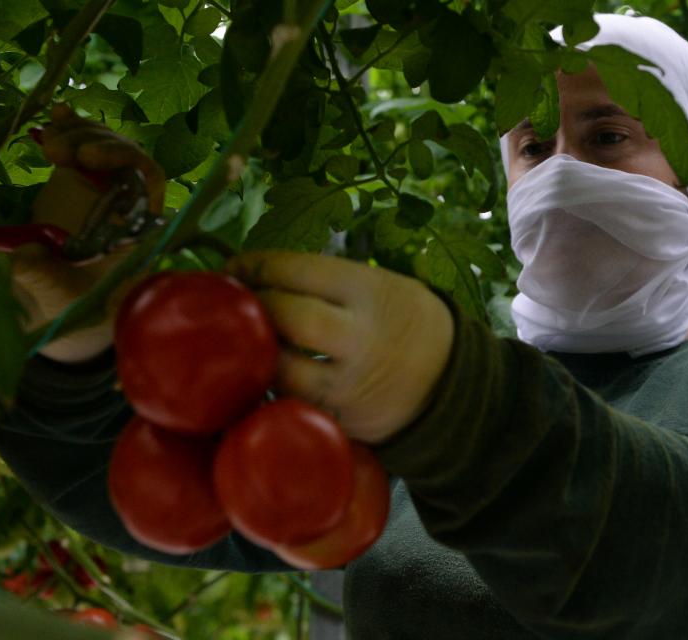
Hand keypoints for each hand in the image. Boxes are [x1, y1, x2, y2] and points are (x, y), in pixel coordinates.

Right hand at [11, 105, 164, 362]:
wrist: (54, 302)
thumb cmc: (68, 306)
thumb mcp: (57, 295)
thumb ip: (43, 277)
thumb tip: (23, 256)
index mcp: (139, 229)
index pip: (149, 179)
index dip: (124, 159)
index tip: (87, 157)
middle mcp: (129, 203)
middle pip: (125, 155)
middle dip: (92, 141)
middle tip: (55, 149)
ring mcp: (107, 189)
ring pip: (104, 145)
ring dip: (77, 134)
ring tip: (47, 139)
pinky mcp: (84, 182)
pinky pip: (82, 147)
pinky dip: (70, 129)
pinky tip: (56, 115)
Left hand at [226, 251, 454, 443]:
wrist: (451, 384)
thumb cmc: (407, 323)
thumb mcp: (384, 286)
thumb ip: (330, 282)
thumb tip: (261, 273)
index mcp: (371, 292)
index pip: (298, 270)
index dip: (257, 265)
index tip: (236, 266)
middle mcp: (360, 338)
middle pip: (285, 316)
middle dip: (253, 306)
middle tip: (238, 302)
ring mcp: (349, 387)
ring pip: (279, 367)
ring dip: (255, 351)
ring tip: (246, 338)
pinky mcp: (340, 422)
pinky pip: (292, 401)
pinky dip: (274, 386)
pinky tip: (267, 371)